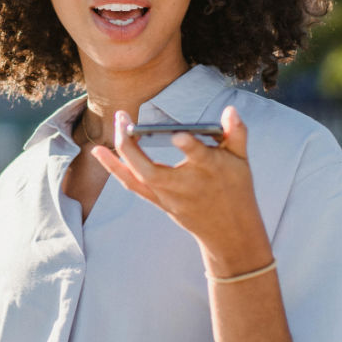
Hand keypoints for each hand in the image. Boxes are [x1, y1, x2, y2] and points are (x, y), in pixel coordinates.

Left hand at [91, 105, 272, 276]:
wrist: (228, 232)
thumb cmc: (235, 190)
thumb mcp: (242, 160)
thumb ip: (237, 132)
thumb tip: (230, 109)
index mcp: (208, 170)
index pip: (198, 156)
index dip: (189, 146)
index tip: (177, 135)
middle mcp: (182, 185)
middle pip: (149, 169)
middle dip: (130, 143)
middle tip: (122, 117)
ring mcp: (167, 196)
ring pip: (135, 178)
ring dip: (116, 154)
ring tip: (110, 125)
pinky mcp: (158, 201)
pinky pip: (131, 184)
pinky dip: (114, 168)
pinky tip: (100, 152)